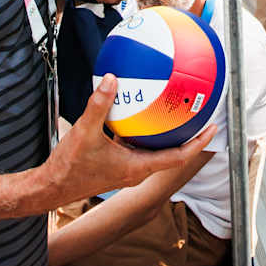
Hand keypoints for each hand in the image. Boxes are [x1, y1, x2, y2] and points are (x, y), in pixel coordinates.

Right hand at [40, 74, 215, 206]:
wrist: (52, 187)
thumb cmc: (70, 166)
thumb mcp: (84, 132)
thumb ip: (99, 105)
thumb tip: (112, 78)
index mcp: (136, 168)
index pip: (178, 158)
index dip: (197, 144)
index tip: (213, 128)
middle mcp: (136, 171)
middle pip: (172, 155)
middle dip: (189, 138)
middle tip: (201, 117)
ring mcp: (127, 170)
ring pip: (155, 152)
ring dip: (167, 137)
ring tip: (176, 115)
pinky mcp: (117, 165)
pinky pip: (138, 148)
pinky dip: (144, 134)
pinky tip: (138, 115)